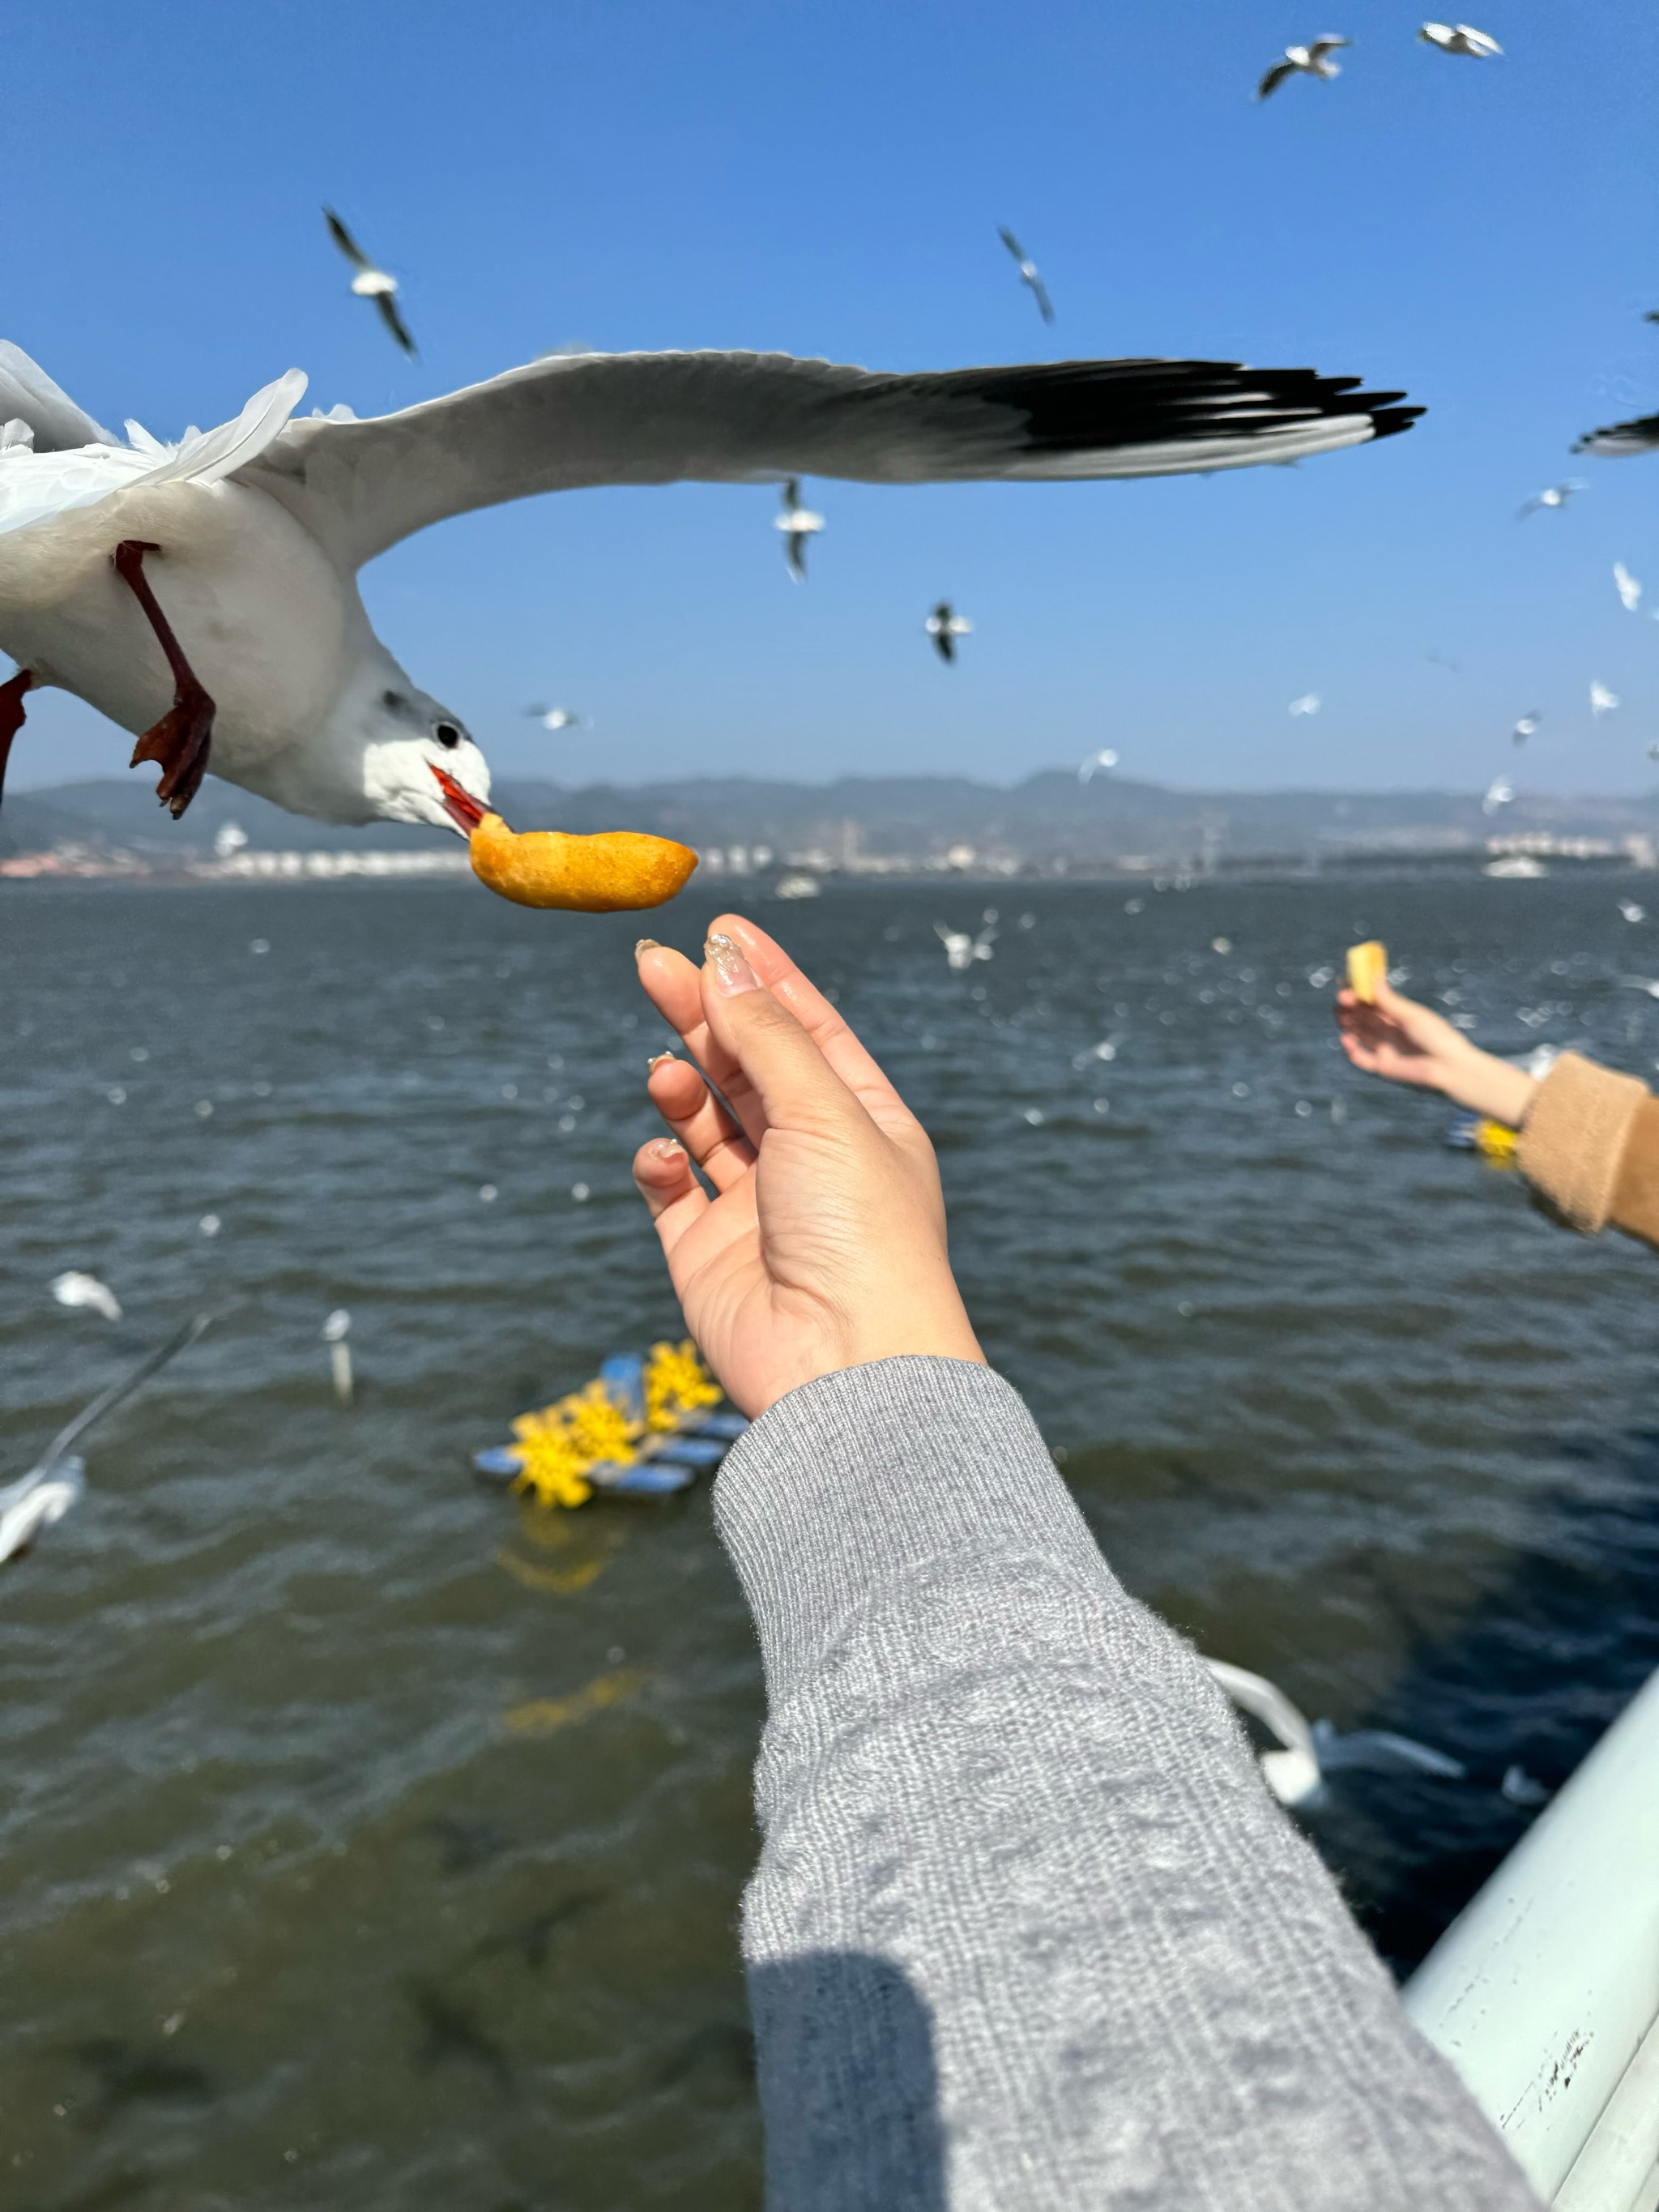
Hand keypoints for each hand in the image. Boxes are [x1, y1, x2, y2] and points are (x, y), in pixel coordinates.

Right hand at [631, 916, 983, 1418]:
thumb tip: (724, 959)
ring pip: (706, 1122)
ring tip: (668, 1073)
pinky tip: (663, 1152)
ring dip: (682, 1085)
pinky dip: (659, 1158)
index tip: (718, 927)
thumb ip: (766, 1034)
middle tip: (651, 964)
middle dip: (703, 1013)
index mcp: (864, 1123)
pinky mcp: (706, 1254)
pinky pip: (670, 1189)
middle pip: (748, 1066)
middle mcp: (812, 1161)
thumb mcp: (825, 1110)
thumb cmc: (862, 1235)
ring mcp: (757, 1208)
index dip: (764, 978)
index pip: (810, 1030)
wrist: (842, 1370)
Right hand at [1335, 980, 1535, 1126]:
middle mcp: (1388, 1030)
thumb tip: (1372, 976)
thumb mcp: (1411, 1016)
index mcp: (1396, 1015)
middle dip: (1349, 1007)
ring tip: (1343, 1016)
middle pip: (1361, 1017)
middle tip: (1342, 1000)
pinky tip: (1347, 1040)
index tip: (1347, 985)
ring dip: (1348, 1024)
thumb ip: (1389, 1000)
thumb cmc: (1437, 1036)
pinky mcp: (1383, 1067)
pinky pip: (1362, 1059)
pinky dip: (1351, 1050)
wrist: (1450, 1067)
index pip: (1371, 1001)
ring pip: (1358, 1034)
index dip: (1358, 993)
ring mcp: (1384, 1048)